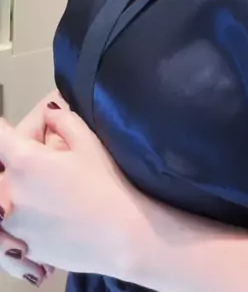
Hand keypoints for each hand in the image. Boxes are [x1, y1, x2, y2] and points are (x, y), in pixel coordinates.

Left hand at [0, 102, 137, 276]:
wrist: (122, 238)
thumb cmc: (107, 185)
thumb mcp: (89, 142)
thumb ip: (63, 119)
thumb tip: (50, 111)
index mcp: (23, 162)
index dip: (5, 130)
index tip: (12, 131)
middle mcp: (8, 194)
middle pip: (2, 168)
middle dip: (17, 159)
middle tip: (44, 159)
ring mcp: (12, 225)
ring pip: (3, 199)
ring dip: (15, 191)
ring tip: (48, 191)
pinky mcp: (23, 248)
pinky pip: (11, 229)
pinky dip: (23, 218)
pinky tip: (50, 217)